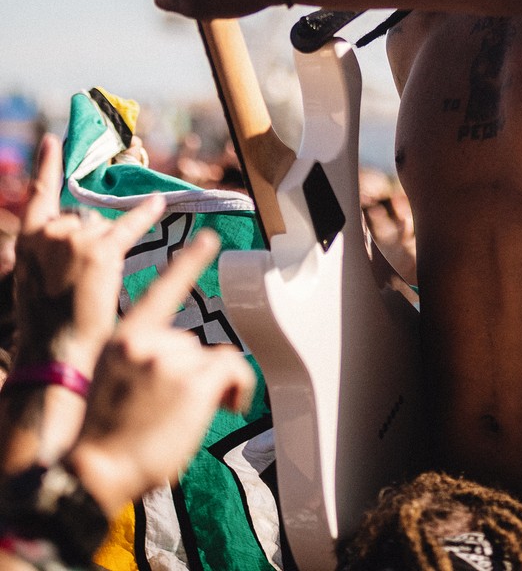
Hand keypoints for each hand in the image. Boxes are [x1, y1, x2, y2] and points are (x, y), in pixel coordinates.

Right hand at [13, 135, 164, 373]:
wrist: (56, 353)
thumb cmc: (49, 326)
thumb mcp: (34, 283)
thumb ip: (48, 256)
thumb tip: (71, 244)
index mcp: (27, 243)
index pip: (37, 196)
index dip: (46, 166)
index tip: (53, 140)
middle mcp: (50, 234)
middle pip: (83, 221)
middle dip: (91, 244)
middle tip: (85, 281)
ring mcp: (76, 240)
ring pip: (105, 229)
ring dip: (108, 251)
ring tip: (96, 288)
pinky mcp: (101, 251)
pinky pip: (128, 226)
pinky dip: (144, 215)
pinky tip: (158, 203)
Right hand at [65, 230, 254, 516]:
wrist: (95, 472)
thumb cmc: (105, 437)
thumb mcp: (115, 381)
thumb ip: (143, 359)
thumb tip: (179, 365)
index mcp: (123, 338)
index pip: (161, 291)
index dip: (188, 263)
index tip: (210, 238)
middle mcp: (146, 341)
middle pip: (192, 344)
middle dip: (190, 373)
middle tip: (174, 408)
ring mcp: (170, 358)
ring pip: (211, 360)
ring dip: (207, 387)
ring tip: (182, 419)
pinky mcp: (193, 380)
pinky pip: (232, 369)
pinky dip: (238, 387)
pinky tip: (230, 405)